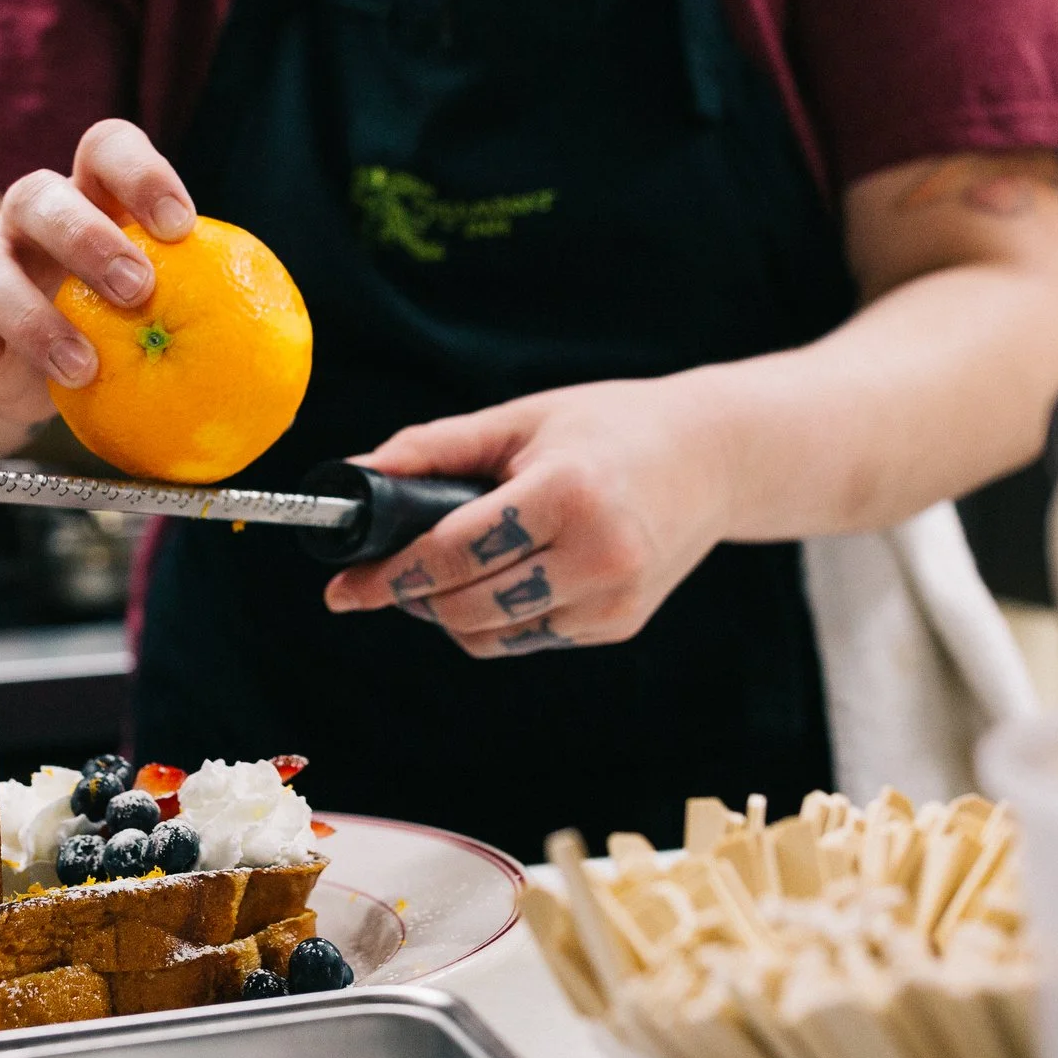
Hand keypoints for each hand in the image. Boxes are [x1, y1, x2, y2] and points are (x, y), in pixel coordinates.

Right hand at [0, 120, 195, 428]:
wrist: (7, 367)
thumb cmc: (97, 328)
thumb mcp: (149, 316)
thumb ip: (198, 319)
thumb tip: (284, 374)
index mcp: (90, 199)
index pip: (109, 149)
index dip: (144, 174)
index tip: (181, 226)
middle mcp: (31, 219)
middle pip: (44, 195)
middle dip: (90, 238)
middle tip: (138, 290)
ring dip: (34, 314)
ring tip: (81, 366)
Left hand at [320, 378, 730, 657]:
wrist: (715, 458)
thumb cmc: (610, 427)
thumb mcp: (522, 419)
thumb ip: (436, 449)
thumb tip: (358, 474)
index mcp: (567, 492)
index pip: (454, 552)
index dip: (387, 575)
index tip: (343, 588)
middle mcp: (598, 554)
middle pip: (465, 608)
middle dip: (412, 598)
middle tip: (385, 577)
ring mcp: (614, 599)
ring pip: (492, 637)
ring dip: (450, 614)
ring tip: (443, 575)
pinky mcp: (620, 625)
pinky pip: (530, 639)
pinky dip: (498, 619)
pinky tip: (504, 579)